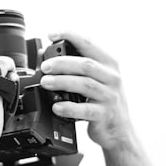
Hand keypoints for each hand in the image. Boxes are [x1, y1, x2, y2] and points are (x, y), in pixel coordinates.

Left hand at [39, 30, 134, 148]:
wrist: (120, 131)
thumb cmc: (104, 101)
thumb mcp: (100, 79)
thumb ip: (81, 68)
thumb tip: (49, 58)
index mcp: (109, 64)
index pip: (89, 44)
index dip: (70, 36)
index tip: (51, 34)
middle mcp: (112, 78)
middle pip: (86, 65)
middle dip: (62, 63)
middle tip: (44, 66)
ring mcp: (110, 96)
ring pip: (85, 85)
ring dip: (62, 81)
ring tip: (45, 82)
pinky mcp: (105, 115)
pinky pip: (85, 110)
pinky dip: (69, 108)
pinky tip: (57, 107)